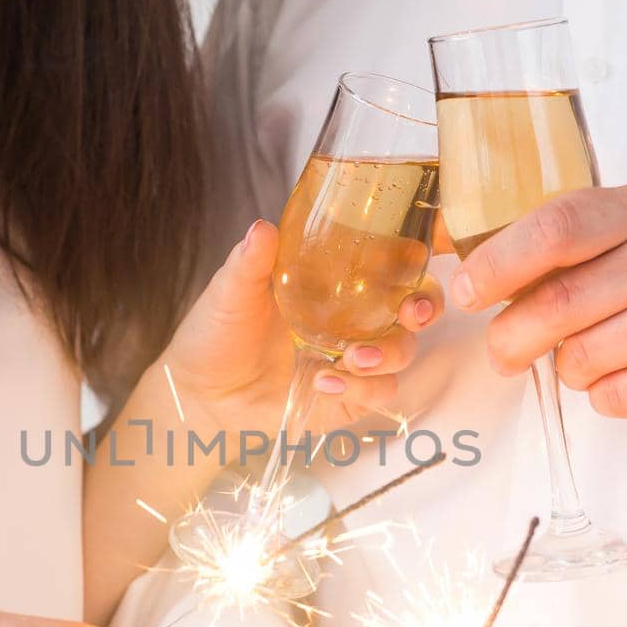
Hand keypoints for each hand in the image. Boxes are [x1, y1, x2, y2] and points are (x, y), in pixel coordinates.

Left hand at [165, 220, 444, 438]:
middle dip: (425, 309)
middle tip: (412, 314)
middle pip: (415, 310)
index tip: (417, 259)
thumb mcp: (231, 292)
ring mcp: (354, 360)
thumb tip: (261, 228)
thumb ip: (250, 263)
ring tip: (351, 358)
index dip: (415, 262)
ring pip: (403, 354)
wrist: (201, 392)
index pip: (392, 266)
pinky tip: (325, 382)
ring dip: (387, 354)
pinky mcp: (348, 397)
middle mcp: (354, 319)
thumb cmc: (217, 332)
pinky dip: (360, 388)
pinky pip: (377, 393)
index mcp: (335, 284)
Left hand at [451, 180, 626, 427]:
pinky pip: (610, 396)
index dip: (497, 262)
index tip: (465, 290)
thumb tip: (484, 274)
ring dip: (570, 368)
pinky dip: (607, 394)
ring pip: (577, 358)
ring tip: (604, 355)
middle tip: (503, 352)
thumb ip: (584, 241)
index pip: (557, 226)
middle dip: (511, 336)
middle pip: (555, 303)